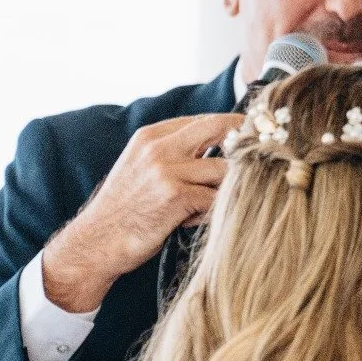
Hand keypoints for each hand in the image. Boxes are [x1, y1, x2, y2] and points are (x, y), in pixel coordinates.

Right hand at [42, 113, 240, 312]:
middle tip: (264, 153)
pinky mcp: (176, 195)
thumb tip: (223, 147)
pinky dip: (214, 211)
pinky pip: (216, 199)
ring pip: (223, 169)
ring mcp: (167, 169)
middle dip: (245, 140)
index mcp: (151, 136)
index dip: (232, 127)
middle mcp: (159, 147)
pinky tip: (195, 221)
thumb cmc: (126, 209)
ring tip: (209, 205)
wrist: (97, 241)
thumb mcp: (143, 168)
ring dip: (227, 188)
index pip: (203, 119)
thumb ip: (175, 154)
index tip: (254, 136)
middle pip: (219, 128)